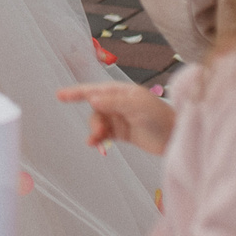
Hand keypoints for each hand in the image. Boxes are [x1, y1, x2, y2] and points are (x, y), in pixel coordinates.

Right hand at [57, 82, 177, 155]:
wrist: (177, 137)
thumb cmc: (160, 116)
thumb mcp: (137, 105)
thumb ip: (114, 102)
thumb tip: (91, 99)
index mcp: (120, 92)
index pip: (93, 90)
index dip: (75, 92)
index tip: (59, 95)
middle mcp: (117, 103)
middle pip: (94, 110)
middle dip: (94, 121)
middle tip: (98, 133)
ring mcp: (119, 118)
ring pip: (97, 123)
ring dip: (95, 132)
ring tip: (97, 141)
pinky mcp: (121, 133)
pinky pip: (103, 135)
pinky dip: (98, 139)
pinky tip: (97, 146)